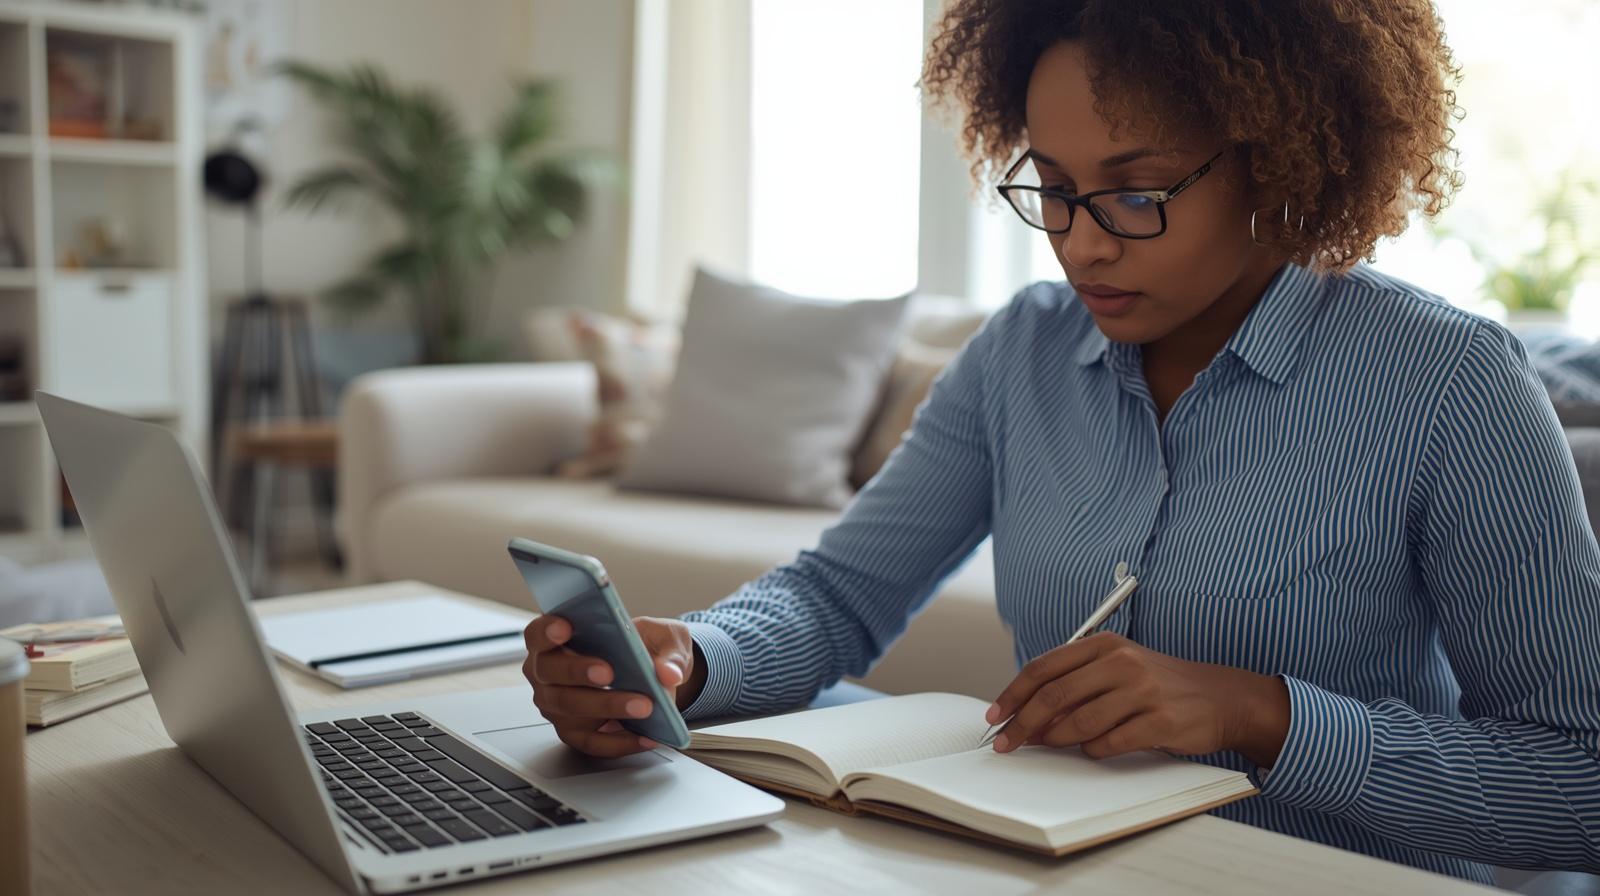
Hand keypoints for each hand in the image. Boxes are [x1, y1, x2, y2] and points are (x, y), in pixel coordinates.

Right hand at [522, 614, 706, 757]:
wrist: (658, 672)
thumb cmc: (648, 645)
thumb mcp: (665, 637)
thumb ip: (667, 652)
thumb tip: (668, 674)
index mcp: (558, 638)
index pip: (538, 633)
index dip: (547, 630)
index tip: (565, 627)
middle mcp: (548, 673)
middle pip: (549, 672)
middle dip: (578, 671)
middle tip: (608, 672)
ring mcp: (557, 705)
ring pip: (570, 709)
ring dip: (607, 707)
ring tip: (642, 706)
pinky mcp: (574, 732)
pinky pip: (591, 741)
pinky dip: (620, 741)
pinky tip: (646, 735)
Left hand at [985, 632, 1289, 766]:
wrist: (1221, 697)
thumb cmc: (1160, 684)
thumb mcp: (1118, 668)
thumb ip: (1077, 682)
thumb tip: (1029, 712)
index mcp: (1105, 644)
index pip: (1045, 667)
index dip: (1014, 693)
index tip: (995, 715)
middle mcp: (1122, 662)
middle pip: (1055, 694)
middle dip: (1023, 721)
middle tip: (1006, 742)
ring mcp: (1142, 691)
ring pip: (1079, 721)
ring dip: (1054, 738)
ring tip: (1044, 746)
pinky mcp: (1160, 720)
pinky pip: (1110, 742)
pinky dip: (1093, 750)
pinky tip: (1091, 750)